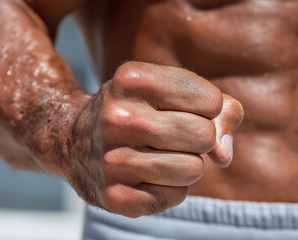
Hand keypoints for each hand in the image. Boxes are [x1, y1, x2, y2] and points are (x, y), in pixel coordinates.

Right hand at [68, 61, 243, 217]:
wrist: (73, 140)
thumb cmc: (134, 111)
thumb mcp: (169, 90)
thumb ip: (220, 110)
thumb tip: (224, 155)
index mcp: (131, 80)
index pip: (211, 100)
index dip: (208, 107)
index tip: (185, 108)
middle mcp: (116, 118)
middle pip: (203, 136)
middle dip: (199, 137)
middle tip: (173, 134)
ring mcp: (111, 160)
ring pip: (193, 169)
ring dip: (186, 164)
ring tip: (158, 154)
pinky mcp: (113, 196)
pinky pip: (175, 196)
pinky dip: (170, 187)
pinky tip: (146, 175)